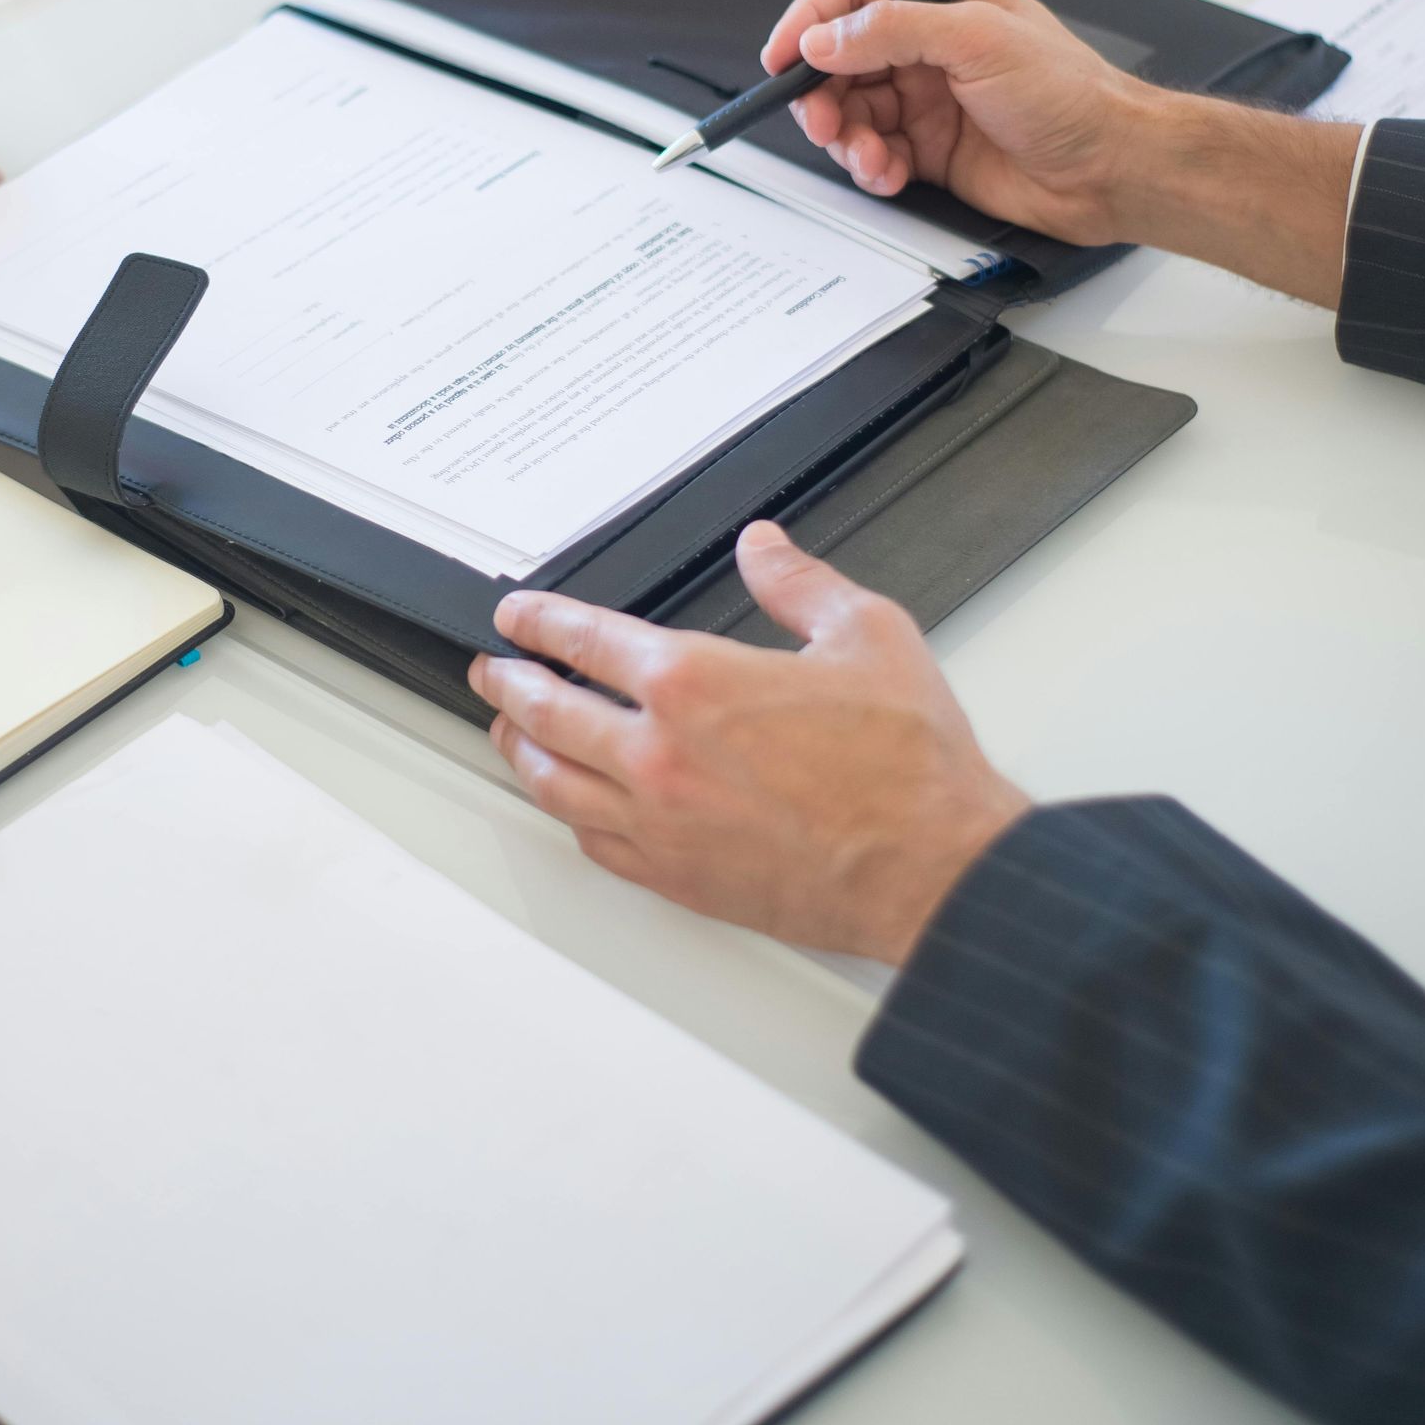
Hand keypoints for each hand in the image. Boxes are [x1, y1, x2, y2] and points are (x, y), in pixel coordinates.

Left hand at [470, 521, 1027, 963]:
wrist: (931, 867)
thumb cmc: (907, 765)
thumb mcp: (865, 632)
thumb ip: (799, 583)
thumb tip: (763, 546)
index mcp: (694, 683)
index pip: (584, 640)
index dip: (539, 622)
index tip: (518, 616)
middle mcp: (659, 754)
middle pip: (547, 712)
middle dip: (508, 683)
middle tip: (492, 670)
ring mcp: (660, 823)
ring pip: (555, 783)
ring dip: (521, 749)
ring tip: (509, 732)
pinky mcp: (677, 877)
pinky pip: (595, 842)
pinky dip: (569, 815)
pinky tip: (571, 804)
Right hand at [760, 0, 1152, 244]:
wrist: (1112, 169)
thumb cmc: (1070, 95)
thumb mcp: (978, 42)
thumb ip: (893, 30)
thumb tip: (823, 37)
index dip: (808, 20)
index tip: (781, 57)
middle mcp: (930, 43)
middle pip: (840, 57)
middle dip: (821, 92)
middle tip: (821, 122)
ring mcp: (928, 97)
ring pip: (851, 110)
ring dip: (847, 137)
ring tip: (869, 157)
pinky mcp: (930, 148)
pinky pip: (875, 153)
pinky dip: (871, 167)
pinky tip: (890, 173)